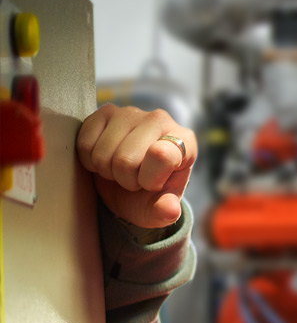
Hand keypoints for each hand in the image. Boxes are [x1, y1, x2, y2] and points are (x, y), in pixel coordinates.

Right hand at [76, 104, 195, 228]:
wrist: (130, 184)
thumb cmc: (150, 195)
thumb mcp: (159, 209)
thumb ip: (166, 211)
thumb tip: (169, 211)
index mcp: (185, 140)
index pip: (161, 156)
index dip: (149, 180)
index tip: (152, 184)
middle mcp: (160, 119)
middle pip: (125, 159)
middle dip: (126, 179)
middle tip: (134, 180)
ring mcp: (130, 112)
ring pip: (103, 152)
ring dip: (108, 171)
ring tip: (120, 169)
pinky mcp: (104, 111)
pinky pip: (84, 143)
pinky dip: (90, 161)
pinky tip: (105, 160)